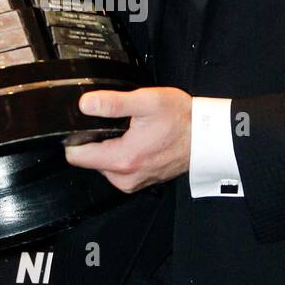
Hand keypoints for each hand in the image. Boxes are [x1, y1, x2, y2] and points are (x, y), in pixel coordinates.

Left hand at [63, 87, 191, 191]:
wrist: (208, 137)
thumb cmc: (182, 120)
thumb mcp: (146, 102)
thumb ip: (113, 103)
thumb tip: (86, 104)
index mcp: (122, 160)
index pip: (76, 157)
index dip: (77, 137)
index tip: (88, 124)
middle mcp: (125, 178)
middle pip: (90, 159)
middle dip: (100, 140)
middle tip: (122, 124)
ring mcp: (133, 182)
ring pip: (104, 163)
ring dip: (113, 147)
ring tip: (134, 131)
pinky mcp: (141, 182)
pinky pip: (120, 168)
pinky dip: (125, 154)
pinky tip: (140, 141)